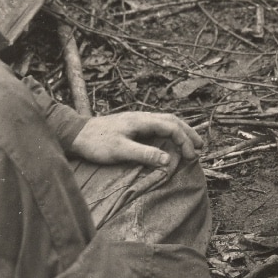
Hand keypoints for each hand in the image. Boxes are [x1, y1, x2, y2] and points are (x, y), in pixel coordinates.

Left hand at [69, 111, 202, 167]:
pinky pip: (157, 125)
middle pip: (172, 120)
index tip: (191, 157)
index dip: (184, 141)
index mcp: (142, 121)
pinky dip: (169, 132)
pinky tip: (169, 140)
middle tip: (201, 146)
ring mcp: (137, 120)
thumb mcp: (120, 150)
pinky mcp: (132, 125)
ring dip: (180, 131)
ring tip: (190, 142)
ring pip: (165, 121)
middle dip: (188, 133)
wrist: (76, 133)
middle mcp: (142, 117)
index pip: (171, 127)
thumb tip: (168, 160)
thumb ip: (144, 154)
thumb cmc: (96, 143)